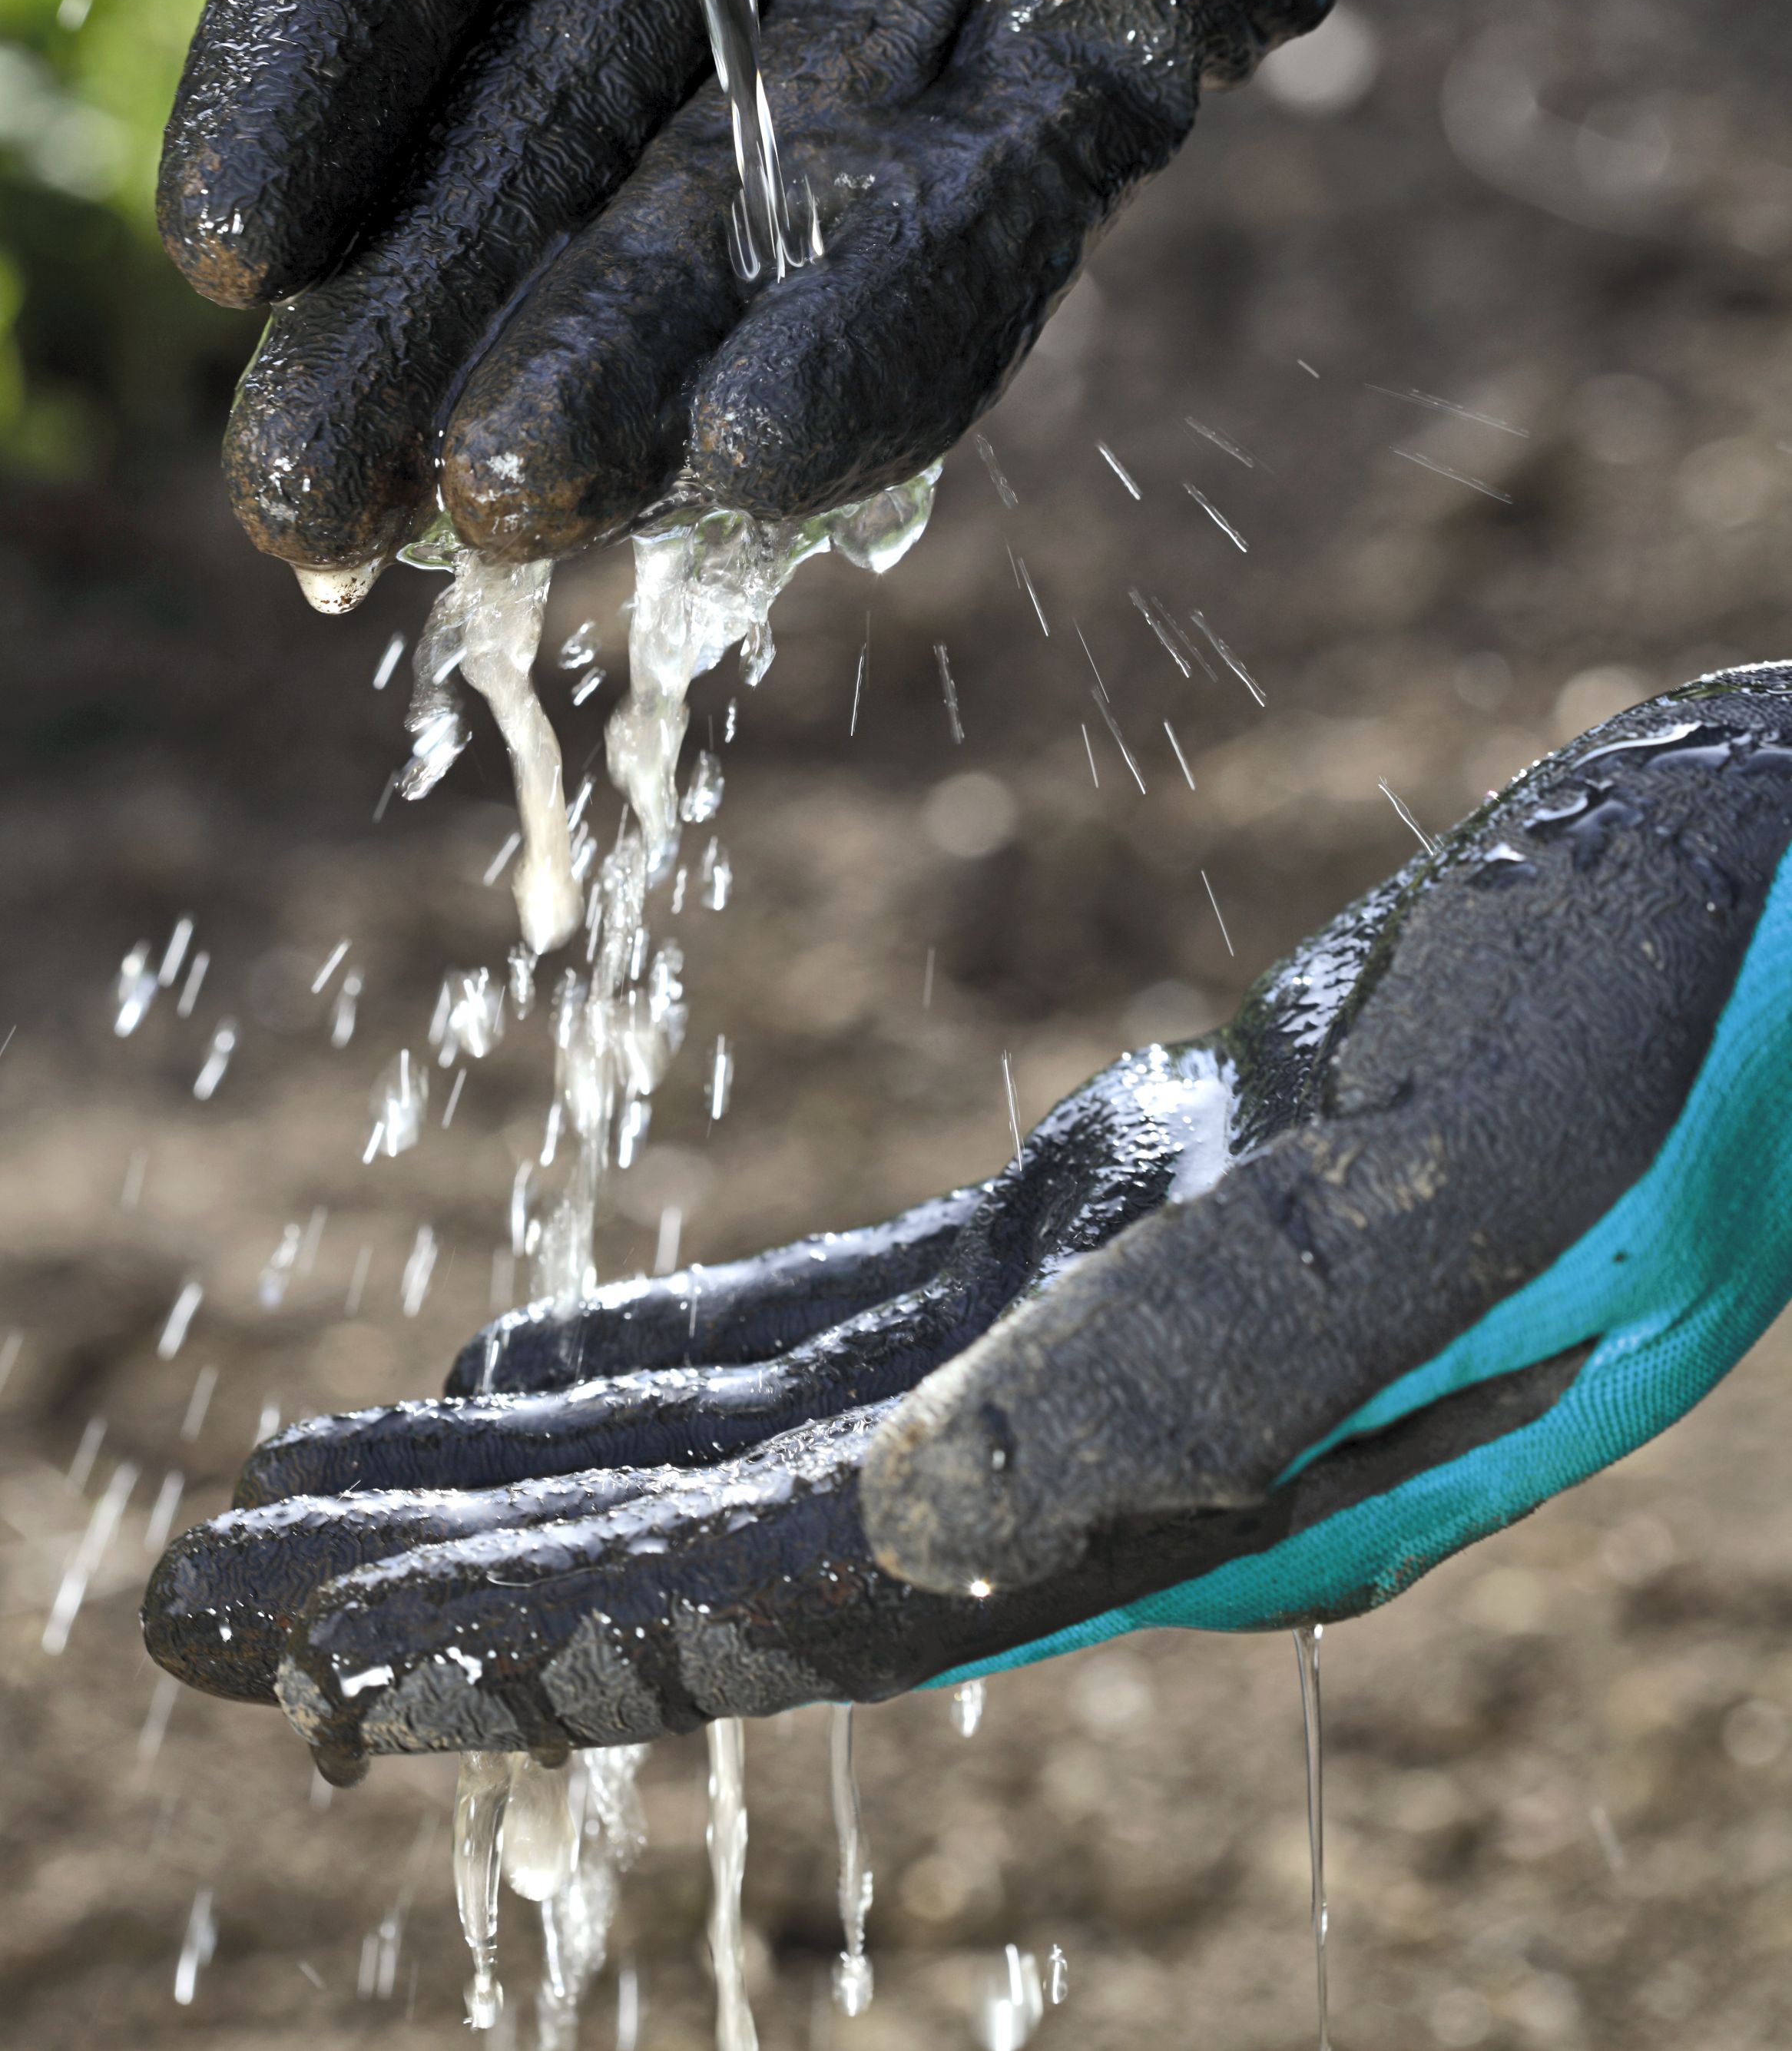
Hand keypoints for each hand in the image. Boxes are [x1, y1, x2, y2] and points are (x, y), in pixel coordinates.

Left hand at [145, 667, 1791, 1769]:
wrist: (1783, 901)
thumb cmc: (1671, 1019)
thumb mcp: (1444, 1186)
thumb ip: (1187, 1376)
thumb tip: (909, 1543)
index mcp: (1196, 1473)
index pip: (802, 1602)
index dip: (549, 1636)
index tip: (316, 1655)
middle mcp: (1132, 1439)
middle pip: (731, 1546)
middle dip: (472, 1581)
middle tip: (215, 1608)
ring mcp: (1118, 1320)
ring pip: (765, 1435)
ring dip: (537, 1475)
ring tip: (321, 1500)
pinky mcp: (1129, 1198)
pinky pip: (852, 1316)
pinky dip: (682, 1353)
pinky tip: (539, 1367)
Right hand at [158, 0, 1576, 576]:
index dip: (319, 72)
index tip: (232, 252)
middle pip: (553, 111)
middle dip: (433, 310)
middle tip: (314, 503)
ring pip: (751, 206)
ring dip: (629, 366)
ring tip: (515, 515)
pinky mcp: (1132, 33)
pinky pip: (994, 213)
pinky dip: (884, 331)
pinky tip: (752, 451)